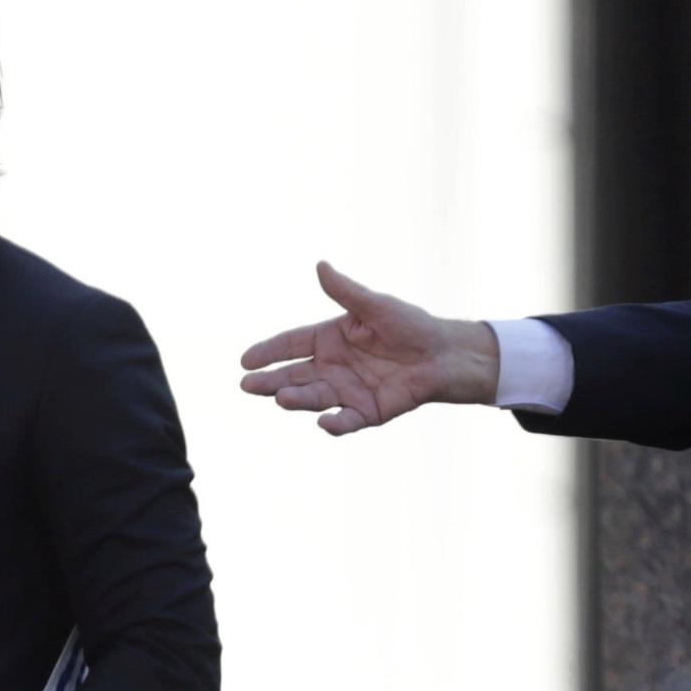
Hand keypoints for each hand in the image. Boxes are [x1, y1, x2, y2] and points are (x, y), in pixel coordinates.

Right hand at [238, 262, 501, 434]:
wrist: (444, 355)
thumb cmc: (410, 325)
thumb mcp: (375, 306)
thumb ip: (346, 292)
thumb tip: (321, 266)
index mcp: (330, 339)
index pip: (291, 344)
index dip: (268, 351)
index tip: (245, 360)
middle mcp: (333, 367)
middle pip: (295, 375)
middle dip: (270, 381)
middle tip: (247, 386)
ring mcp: (348, 391)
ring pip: (315, 397)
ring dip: (297, 399)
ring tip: (280, 398)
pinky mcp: (368, 412)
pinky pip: (348, 420)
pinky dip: (336, 424)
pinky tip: (324, 424)